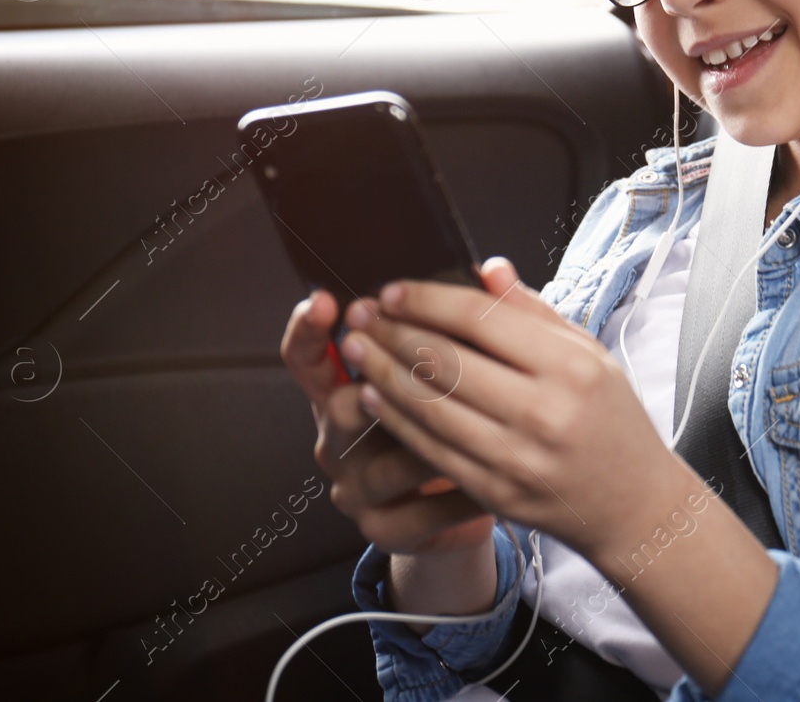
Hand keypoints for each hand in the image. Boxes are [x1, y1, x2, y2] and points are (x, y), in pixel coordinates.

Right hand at [280, 283, 493, 555]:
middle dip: (384, 384)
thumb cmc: (458, 415)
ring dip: (431, 442)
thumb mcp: (454, 367)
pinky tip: (491, 478)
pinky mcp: (385, 530)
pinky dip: (456, 495)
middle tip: (424, 364)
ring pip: (385, 463)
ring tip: (477, 426)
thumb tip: (494, 269)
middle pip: (339, 406)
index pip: (306, 356)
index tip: (326, 302)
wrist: (469, 494)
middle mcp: (338, 438)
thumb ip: (466, 322)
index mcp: (344, 387)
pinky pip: (419, 513)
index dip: (308, 330)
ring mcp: (356, 488)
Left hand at [340, 257, 689, 561]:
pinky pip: (433, 450)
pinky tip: (374, 395)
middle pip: (448, 361)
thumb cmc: (611, 419)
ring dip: (383, 373)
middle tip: (360, 313)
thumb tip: (486, 268)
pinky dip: (397, 419)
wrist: (633, 505)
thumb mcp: (589, 354)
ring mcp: (518, 457)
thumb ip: (533, 311)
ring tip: (356, 347)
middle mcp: (545, 411)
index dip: (427, 301)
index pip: (481, 320)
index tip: (392, 290)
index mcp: (571, 366)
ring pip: (432, 406)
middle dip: (393, 332)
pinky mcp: (496, 492)